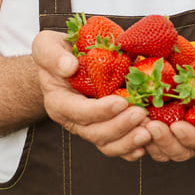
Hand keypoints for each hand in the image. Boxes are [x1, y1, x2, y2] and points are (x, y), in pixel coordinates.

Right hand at [31, 29, 155, 160]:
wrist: (67, 63)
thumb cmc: (57, 54)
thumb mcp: (46, 45)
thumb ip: (52, 55)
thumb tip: (69, 66)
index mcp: (59, 102)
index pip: (78, 112)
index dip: (100, 111)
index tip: (121, 102)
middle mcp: (74, 120)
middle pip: (95, 133)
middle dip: (120, 126)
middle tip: (141, 114)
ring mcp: (90, 127)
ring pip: (108, 144)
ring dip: (129, 141)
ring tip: (148, 131)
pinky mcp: (106, 128)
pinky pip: (118, 145)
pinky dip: (132, 148)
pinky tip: (147, 142)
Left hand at [139, 49, 194, 162]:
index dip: (189, 137)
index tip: (178, 125)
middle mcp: (192, 137)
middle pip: (179, 151)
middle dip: (165, 141)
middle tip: (152, 125)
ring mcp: (173, 135)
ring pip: (160, 150)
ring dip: (148, 140)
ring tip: (138, 122)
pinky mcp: (156, 128)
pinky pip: (145, 140)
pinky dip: (136, 134)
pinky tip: (127, 120)